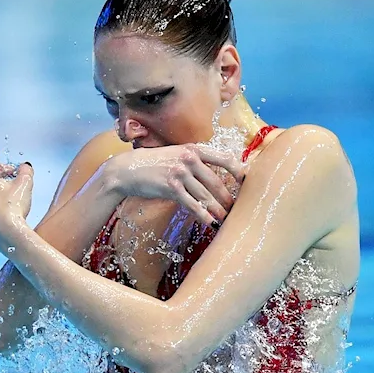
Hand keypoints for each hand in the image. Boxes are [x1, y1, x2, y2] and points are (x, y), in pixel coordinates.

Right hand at [103, 144, 242, 225]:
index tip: (246, 182)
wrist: (127, 170)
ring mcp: (180, 173)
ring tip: (227, 219)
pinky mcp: (171, 188)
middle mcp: (189, 159)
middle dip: (228, 197)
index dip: (238, 170)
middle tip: (237, 208)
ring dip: (218, 210)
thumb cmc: (154, 163)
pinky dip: (203, 215)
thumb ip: (195, 161)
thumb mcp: (176, 154)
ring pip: (206, 195)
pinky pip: (192, 204)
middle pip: (216, 181)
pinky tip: (210, 223)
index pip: (224, 158)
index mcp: (193, 149)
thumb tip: (214, 175)